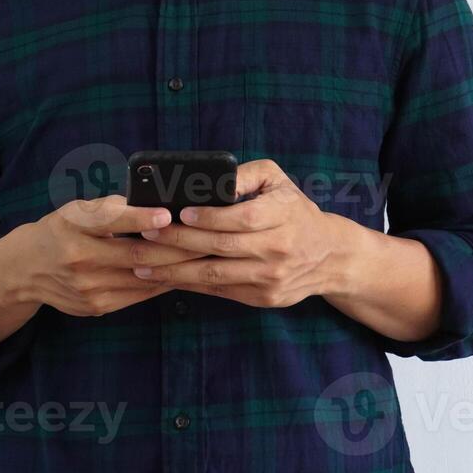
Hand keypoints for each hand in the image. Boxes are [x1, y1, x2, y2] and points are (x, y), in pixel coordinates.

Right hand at [20, 195, 210, 316]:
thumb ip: (114, 208)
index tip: (167, 215)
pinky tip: (180, 274)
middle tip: (205, 239)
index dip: (140, 218)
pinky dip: (161, 284)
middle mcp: (78, 258)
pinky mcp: (96, 306)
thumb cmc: (63, 229)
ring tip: (201, 258)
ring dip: (175, 269)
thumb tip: (158, 204)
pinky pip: (138, 295)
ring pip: (143, 279)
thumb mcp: (79, 210)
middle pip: (136, 256)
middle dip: (175, 248)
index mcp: (74, 224)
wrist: (26, 269)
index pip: (110, 220)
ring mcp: (87, 287)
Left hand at [130, 159, 348, 306]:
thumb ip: (245, 174)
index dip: (210, 217)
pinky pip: (220, 291)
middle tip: (147, 235)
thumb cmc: (294, 210)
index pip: (242, 218)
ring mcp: (270, 278)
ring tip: (143, 264)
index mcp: (282, 216)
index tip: (180, 213)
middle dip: (179, 242)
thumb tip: (213, 178)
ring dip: (175, 271)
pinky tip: (165, 277)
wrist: (329, 256)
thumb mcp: (278, 180)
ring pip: (215, 275)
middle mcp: (278, 250)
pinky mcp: (263, 298)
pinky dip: (190, 284)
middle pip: (221, 248)